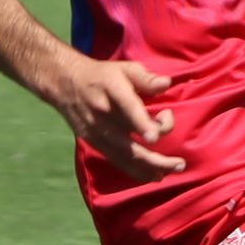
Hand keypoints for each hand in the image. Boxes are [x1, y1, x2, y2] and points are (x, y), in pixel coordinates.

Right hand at [36, 48, 181, 178]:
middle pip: (130, 143)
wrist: (65, 82)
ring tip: (172, 171)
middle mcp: (104, 115)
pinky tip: (153, 175)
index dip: (140, 123)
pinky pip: (116, 160)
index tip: (153, 138)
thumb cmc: (102, 75)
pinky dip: (135, 170)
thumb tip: (166, 84)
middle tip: (180, 164)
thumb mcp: (124, 68)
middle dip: (156, 158)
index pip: (128, 108)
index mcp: (113, 91)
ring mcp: (97, 132)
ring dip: (150, 168)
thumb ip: (146, 78)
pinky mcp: (94, 142)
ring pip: (125, 157)